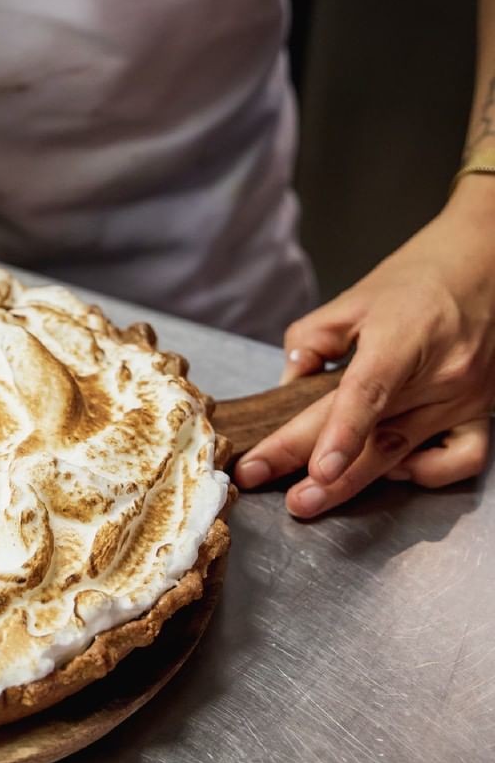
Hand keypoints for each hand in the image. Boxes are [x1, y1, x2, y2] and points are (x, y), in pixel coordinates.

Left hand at [234, 178, 494, 516]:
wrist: (485, 263)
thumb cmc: (416, 278)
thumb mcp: (352, 299)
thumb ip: (310, 341)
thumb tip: (286, 387)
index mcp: (402, 338)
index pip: (369, 393)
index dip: (342, 435)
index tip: (316, 469)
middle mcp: (439, 374)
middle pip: (377, 435)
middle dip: (327, 475)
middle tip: (288, 498)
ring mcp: (464, 397)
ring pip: (407, 452)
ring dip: (358, 483)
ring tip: (315, 499)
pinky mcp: (483, 411)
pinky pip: (462, 459)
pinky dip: (427, 473)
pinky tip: (392, 470)